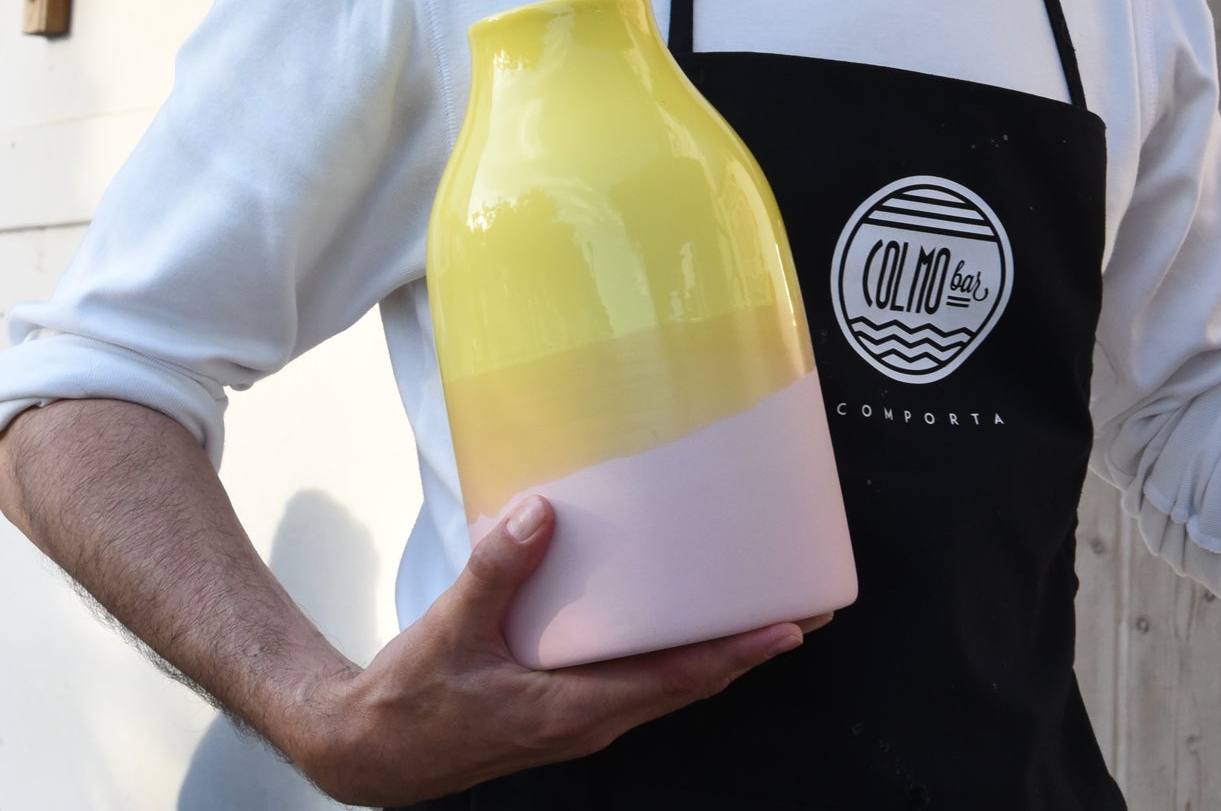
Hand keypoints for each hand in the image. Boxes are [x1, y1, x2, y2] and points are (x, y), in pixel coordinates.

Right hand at [296, 497, 820, 805]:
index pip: (675, 681)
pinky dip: (676, 653)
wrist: (372, 751)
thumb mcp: (450, 629)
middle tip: (804, 606)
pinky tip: (682, 619)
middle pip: (690, 685)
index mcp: (569, 709)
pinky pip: (640, 681)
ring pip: (670, 686)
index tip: (788, 626)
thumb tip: (542, 512)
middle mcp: (589, 721)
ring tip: (762, 607)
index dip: (736, 653)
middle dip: (749, 647)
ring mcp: (581, 719)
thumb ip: (496, 569)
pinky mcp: (567, 710)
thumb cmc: (411, 698)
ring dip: (719, 651)